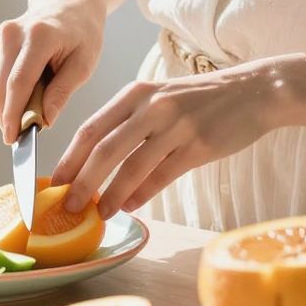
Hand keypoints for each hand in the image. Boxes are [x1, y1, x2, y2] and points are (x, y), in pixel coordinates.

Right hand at [0, 0, 106, 142]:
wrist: (68, 4)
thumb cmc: (81, 34)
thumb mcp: (84, 63)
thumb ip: (63, 92)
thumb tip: (44, 120)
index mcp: (39, 36)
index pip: (19, 82)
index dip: (13, 114)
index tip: (13, 139)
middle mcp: (12, 33)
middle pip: (1, 87)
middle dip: (10, 117)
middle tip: (25, 136)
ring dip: (8, 107)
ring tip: (32, 109)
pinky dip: (5, 94)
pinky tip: (25, 92)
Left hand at [52, 63, 284, 216]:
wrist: (252, 92)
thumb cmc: (200, 100)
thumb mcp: (160, 99)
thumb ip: (130, 126)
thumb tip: (98, 166)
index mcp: (136, 93)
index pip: (91, 128)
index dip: (69, 158)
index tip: (54, 182)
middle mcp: (151, 106)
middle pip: (104, 149)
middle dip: (82, 181)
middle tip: (69, 205)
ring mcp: (176, 125)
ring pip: (132, 166)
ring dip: (112, 194)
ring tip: (101, 213)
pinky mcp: (198, 145)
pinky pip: (163, 174)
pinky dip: (144, 193)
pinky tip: (132, 206)